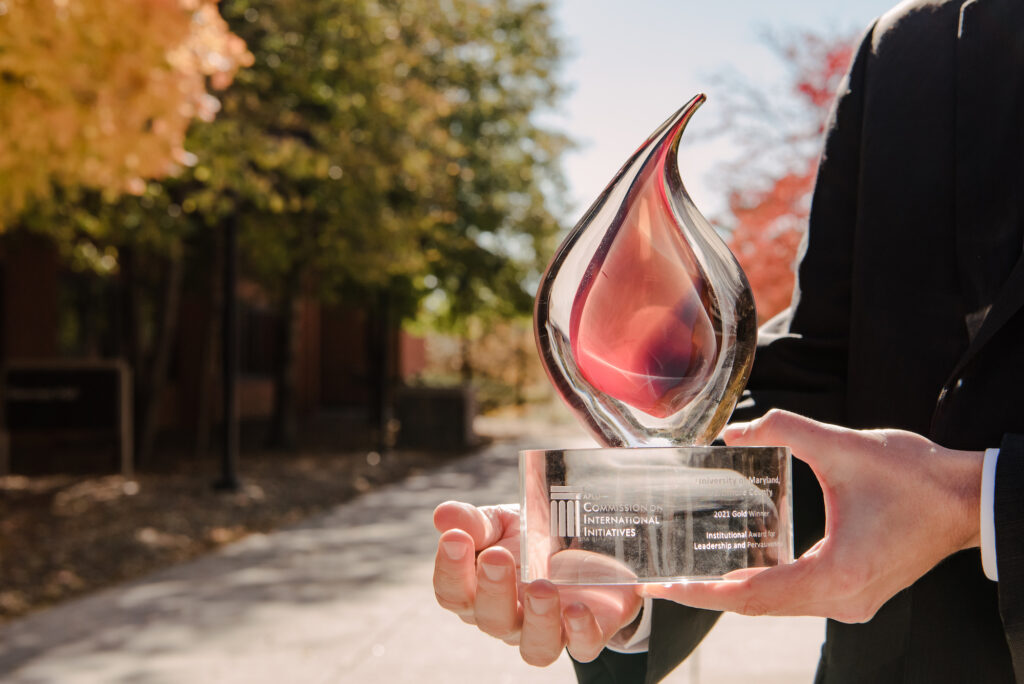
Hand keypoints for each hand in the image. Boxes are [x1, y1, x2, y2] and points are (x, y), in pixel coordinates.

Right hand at [433, 501, 642, 665]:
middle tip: (497, 556)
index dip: (450, 571)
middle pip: (491, 621)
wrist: (585, 546)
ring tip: (542, 587)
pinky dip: (580, 632)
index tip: (454, 538)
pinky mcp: (587, 633)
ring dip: (538, 619)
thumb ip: (475, 522)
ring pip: (535, 647)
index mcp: (479, 593)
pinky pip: (583, 646)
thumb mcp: (503, 522)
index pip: (453, 594)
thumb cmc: (530, 539)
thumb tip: (443, 516)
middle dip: (492, 590)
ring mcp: (548, 630)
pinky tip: (577, 608)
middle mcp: (508, 620)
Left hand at [643, 409, 982, 622]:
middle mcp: (844, 600)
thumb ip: (785, 429)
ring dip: (734, 593)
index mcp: (839, 573)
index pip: (755, 593)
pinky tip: (736, 570)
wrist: (967, 500)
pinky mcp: (857, 594)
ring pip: (779, 607)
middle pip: (760, 607)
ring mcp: (852, 603)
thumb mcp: (844, 446)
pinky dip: (764, 587)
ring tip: (688, 578)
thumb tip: (734, 430)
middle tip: (661, 583)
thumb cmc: (915, 477)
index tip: (666, 586)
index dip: (705, 591)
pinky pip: (798, 599)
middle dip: (708, 595)